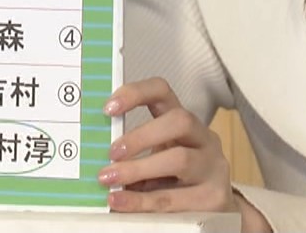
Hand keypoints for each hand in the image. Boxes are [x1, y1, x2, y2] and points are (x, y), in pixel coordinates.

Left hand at [99, 77, 239, 213]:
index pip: (163, 92)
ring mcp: (213, 167)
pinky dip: (143, 201)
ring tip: (111, 178)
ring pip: (180, 159)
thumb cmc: (176, 180)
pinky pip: (175, 197)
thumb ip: (130, 153)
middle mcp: (203, 138)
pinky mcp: (214, 197)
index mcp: (183, 123)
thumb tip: (91, 155)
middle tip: (111, 152)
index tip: (108, 108)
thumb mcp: (155, 159)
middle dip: (141, 136)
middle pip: (179, 121)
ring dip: (139, 168)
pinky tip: (121, 202)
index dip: (135, 93)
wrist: (212, 212)